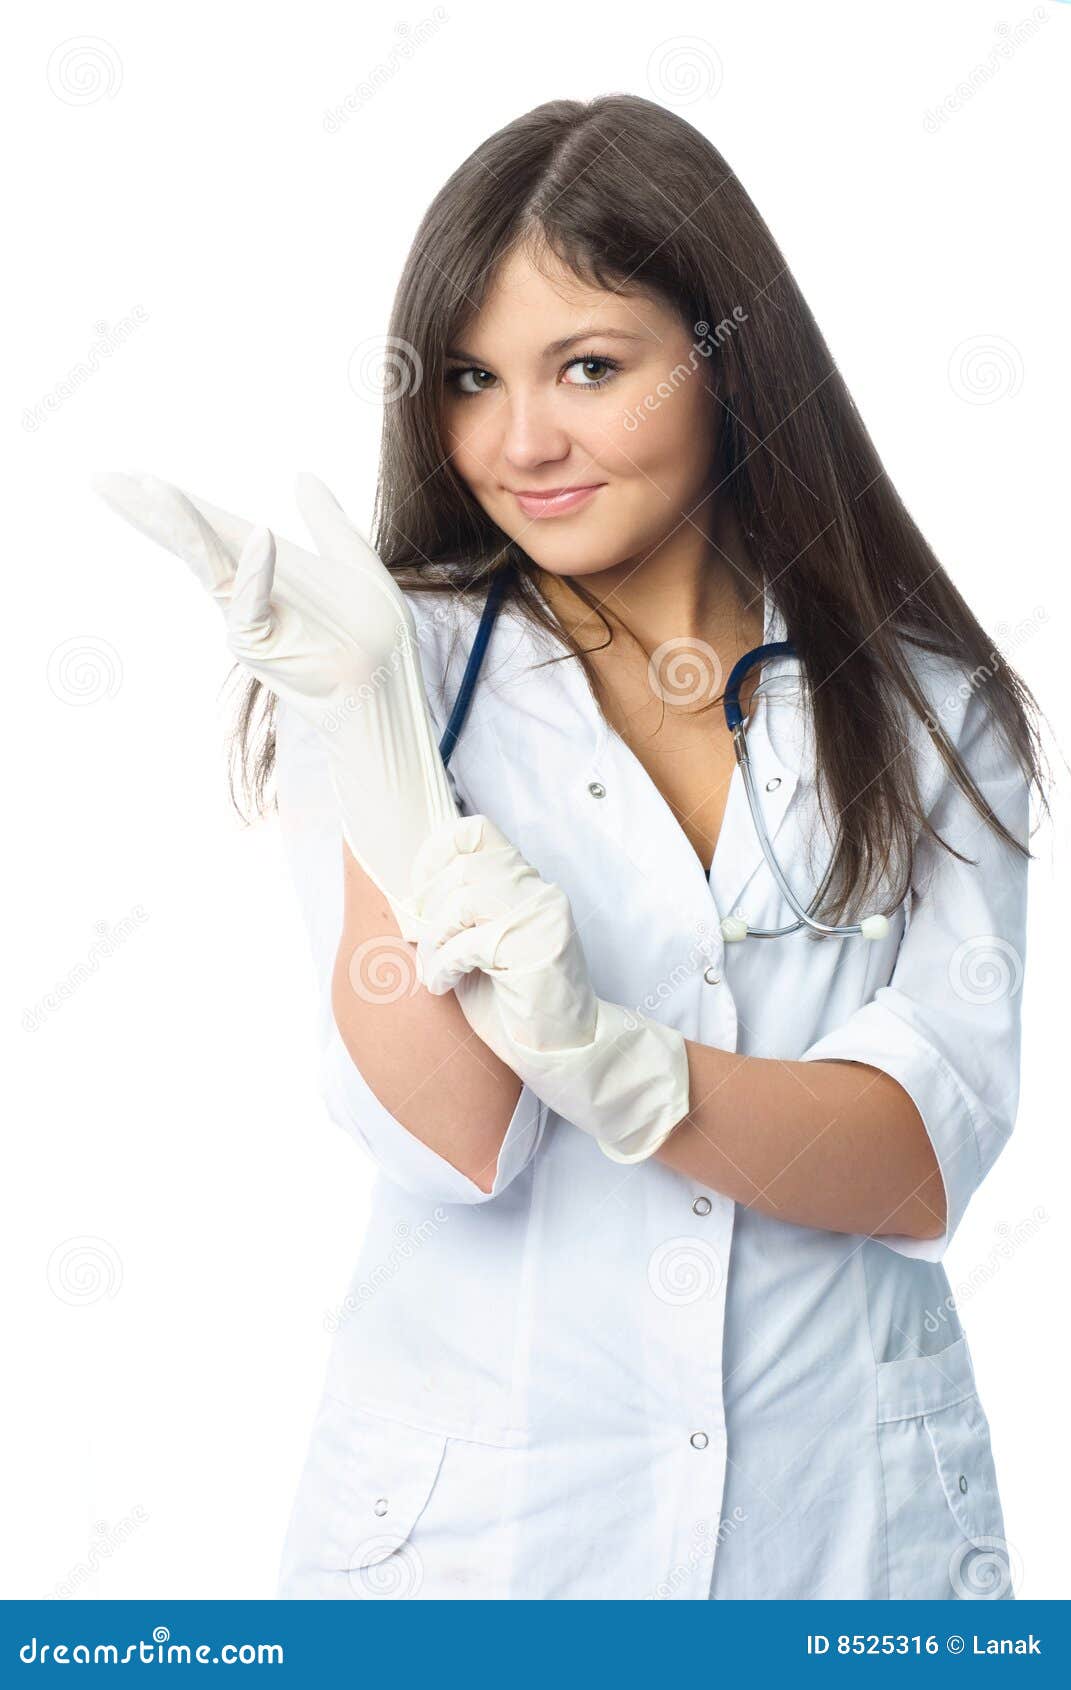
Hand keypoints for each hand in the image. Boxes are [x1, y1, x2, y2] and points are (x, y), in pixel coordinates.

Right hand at [91, 471, 457, 918]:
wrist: (385, 685)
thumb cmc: (371, 633)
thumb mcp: (353, 562)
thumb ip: (327, 521)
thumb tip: (301, 476)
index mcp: (260, 566)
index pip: (208, 523)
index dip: (171, 500)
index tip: (128, 474)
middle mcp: (241, 591)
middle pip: (188, 541)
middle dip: (147, 511)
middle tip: (102, 478)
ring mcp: (244, 620)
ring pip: (206, 566)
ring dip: (181, 526)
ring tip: (150, 486)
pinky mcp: (261, 647)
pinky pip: (254, 605)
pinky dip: (258, 572)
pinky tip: (263, 534)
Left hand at [409, 814, 691, 1161]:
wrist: (565, 1052)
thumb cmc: (512, 1004)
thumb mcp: (474, 947)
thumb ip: (453, 915)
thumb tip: (404, 898)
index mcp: (525, 884)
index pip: (477, 831)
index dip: (435, 853)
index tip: (417, 892)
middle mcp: (538, 892)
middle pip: (463, 866)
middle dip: (428, 906)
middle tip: (422, 945)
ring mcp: (542, 917)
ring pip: (465, 896)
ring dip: (433, 938)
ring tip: (434, 972)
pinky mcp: (539, 949)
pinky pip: (471, 941)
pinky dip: (444, 963)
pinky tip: (443, 986)